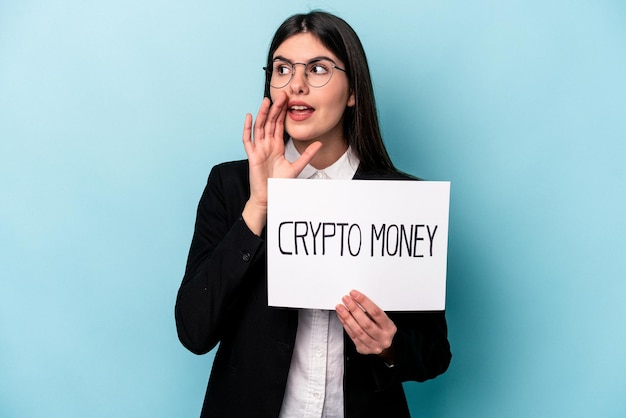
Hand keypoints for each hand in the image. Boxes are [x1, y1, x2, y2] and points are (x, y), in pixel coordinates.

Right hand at [241, 92, 321, 234]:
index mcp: (276, 145)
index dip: (282, 112)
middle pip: (270, 122)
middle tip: (281, 95)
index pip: (279, 125)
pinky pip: (248, 139)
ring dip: (262, 114)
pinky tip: (249, 116)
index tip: (287, 100)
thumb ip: (307, 155)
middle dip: (274, 109)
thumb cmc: (279, 183)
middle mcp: (267, 145)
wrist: (270, 197)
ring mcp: (259, 149)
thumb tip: (319, 143)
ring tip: (266, 101)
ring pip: (259, 127)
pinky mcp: (252, 156)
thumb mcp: (296, 167)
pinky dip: (247, 128)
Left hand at [336, 290, 396, 363]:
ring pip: (358, 331)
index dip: (364, 302)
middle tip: (346, 300)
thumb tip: (356, 299)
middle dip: (354, 309)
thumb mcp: (383, 320)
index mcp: (389, 327)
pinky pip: (353, 336)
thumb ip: (371, 312)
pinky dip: (346, 325)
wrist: (384, 346)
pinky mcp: (364, 349)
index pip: (376, 312)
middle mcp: (383, 338)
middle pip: (366, 323)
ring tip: (340, 308)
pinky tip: (342, 317)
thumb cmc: (382, 329)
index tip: (354, 294)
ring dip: (347, 317)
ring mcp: (374, 345)